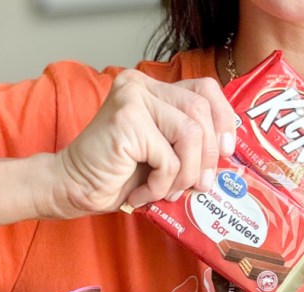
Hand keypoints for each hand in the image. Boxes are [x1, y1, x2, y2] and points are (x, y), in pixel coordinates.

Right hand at [46, 70, 236, 217]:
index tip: (226, 150)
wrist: (75, 187)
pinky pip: (168, 158)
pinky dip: (161, 185)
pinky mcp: (127, 121)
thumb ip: (191, 142)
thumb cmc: (120, 175)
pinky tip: (142, 194)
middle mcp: (142, 85)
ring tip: (166, 192)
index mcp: (153, 88)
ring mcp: (133, 99)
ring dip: (185, 174)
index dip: (223, 119)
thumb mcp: (164, 152)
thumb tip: (228, 150)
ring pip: (190, 135)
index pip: (205, 88)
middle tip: (198, 186)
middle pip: (201, 112)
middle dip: (207, 157)